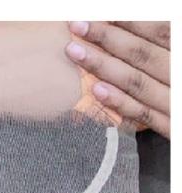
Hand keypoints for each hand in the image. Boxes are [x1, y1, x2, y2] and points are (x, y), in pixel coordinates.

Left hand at [65, 21, 169, 138]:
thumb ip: (166, 36)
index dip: (130, 18)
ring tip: (75, 51)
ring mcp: (177, 101)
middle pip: (142, 52)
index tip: (99, 10)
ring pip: (137, 81)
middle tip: (77, 24)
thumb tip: (136, 18)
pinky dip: (119, 101)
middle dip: (108, 37)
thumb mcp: (178, 56)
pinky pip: (143, 114)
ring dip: (104, 65)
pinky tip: (96, 90)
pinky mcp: (172, 126)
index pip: (160, 29)